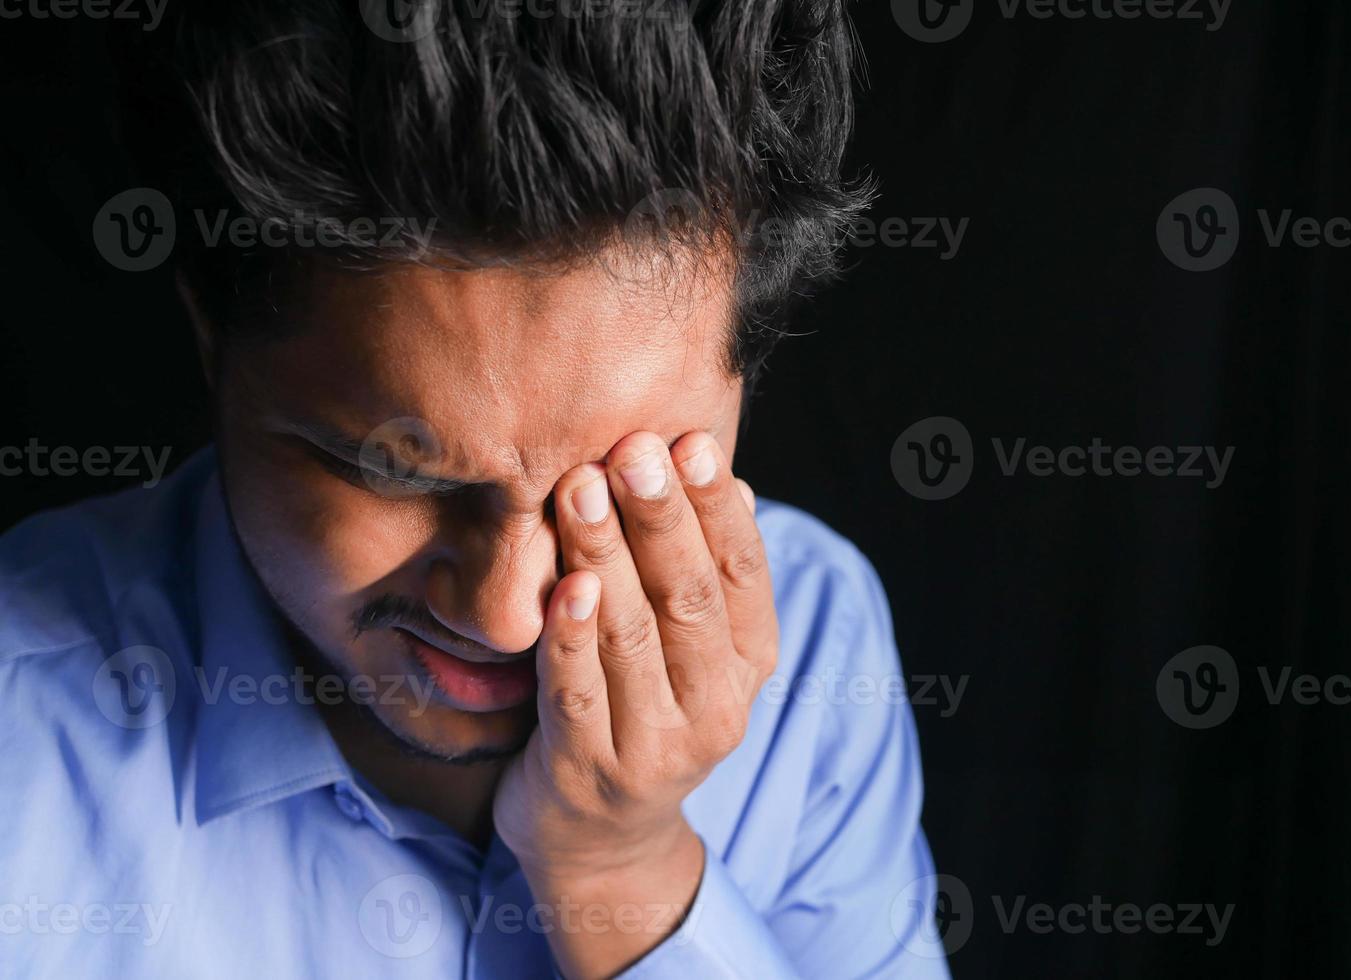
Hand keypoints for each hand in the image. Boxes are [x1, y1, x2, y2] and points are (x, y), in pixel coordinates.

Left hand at [492, 430, 778, 977]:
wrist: (601, 839)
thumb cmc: (644, 708)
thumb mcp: (692, 650)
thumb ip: (703, 574)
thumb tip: (729, 481)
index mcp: (749, 666)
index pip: (743, 577)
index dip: (717, 510)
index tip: (691, 442)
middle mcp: (716, 708)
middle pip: (691, 600)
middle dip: (662, 518)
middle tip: (633, 449)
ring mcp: (654, 745)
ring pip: (633, 637)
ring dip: (607, 555)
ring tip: (583, 488)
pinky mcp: (589, 770)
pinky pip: (579, 693)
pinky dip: (571, 638)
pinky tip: (565, 585)